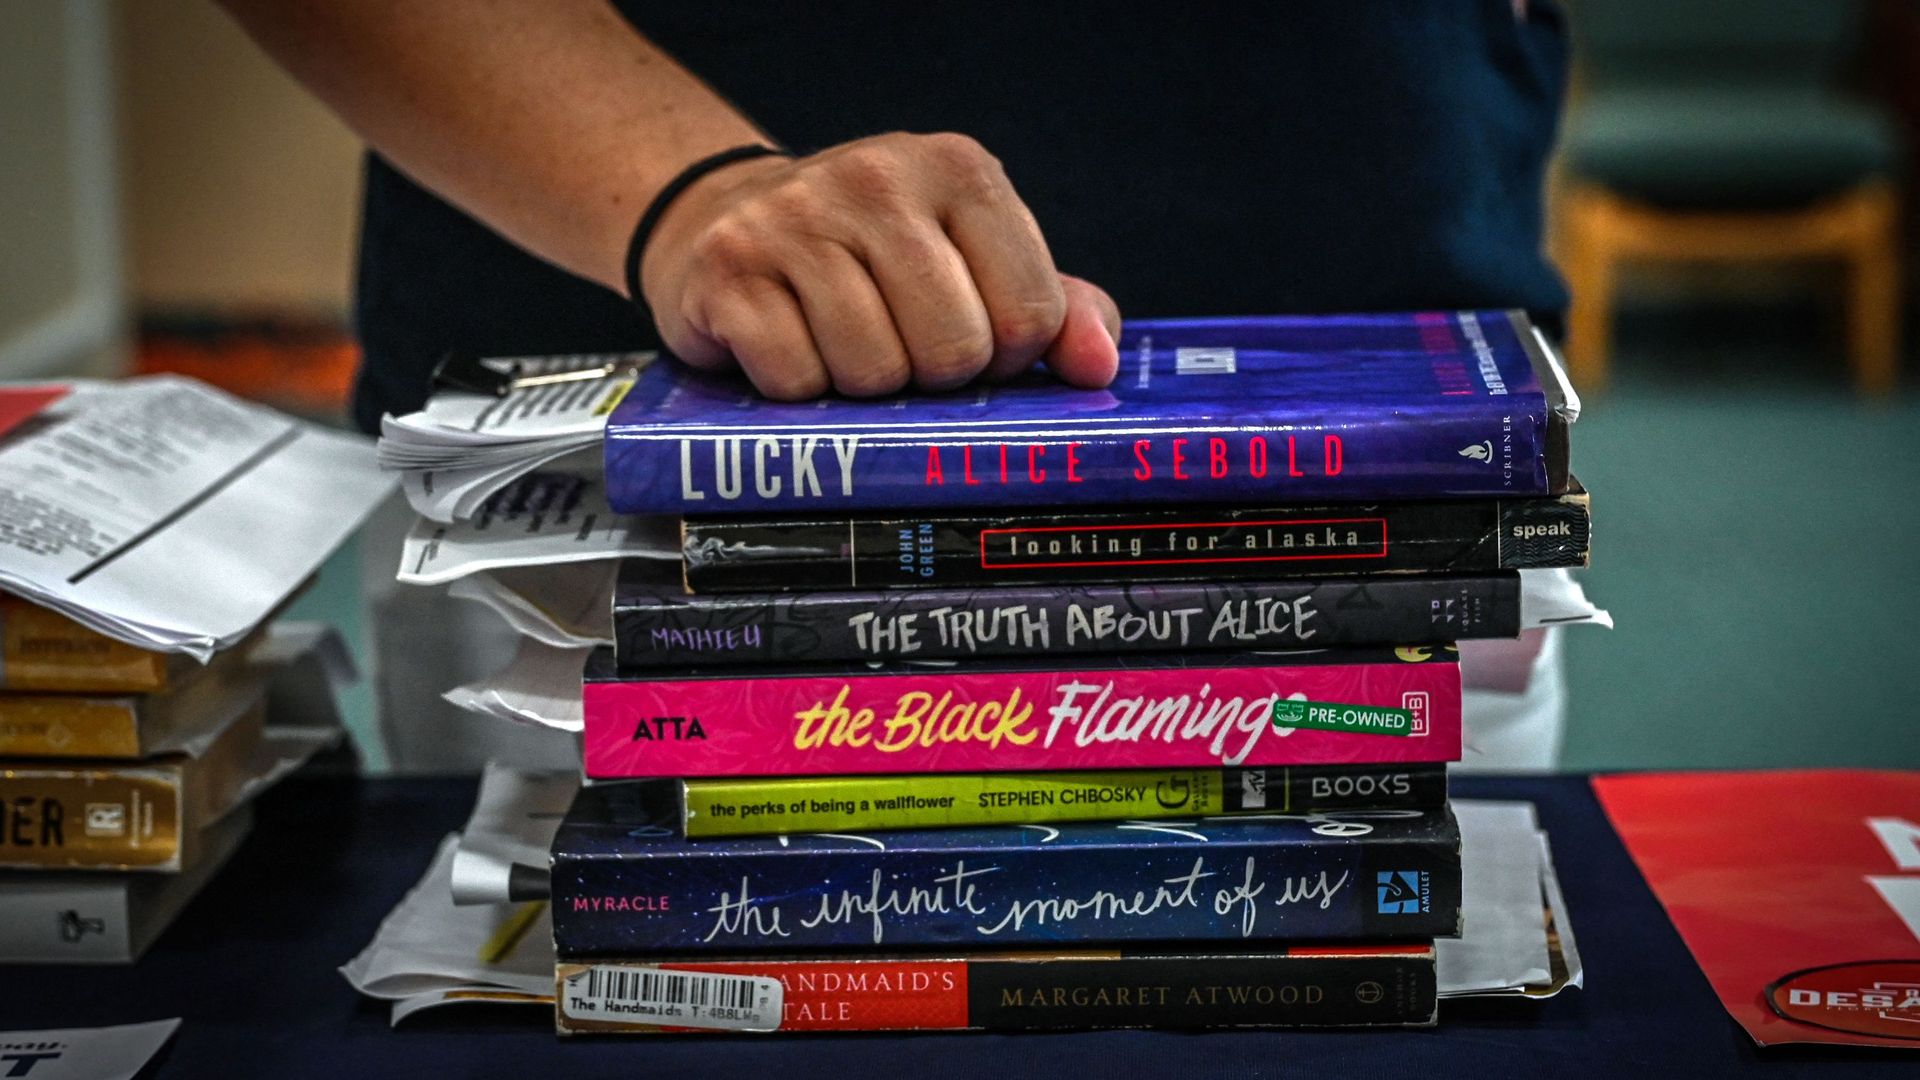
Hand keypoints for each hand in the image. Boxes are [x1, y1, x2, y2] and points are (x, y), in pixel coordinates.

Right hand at [638, 132, 1121, 399]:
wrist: (726, 222)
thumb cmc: (871, 259)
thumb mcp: (973, 263)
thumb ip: (1055, 311)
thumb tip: (1098, 367)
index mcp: (959, 170)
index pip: (1030, 313)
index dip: (1005, 358)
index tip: (972, 343)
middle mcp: (878, 177)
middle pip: (954, 349)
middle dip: (932, 376)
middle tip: (901, 347)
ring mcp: (797, 217)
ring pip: (874, 371)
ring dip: (863, 386)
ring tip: (842, 342)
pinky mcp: (731, 269)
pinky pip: (798, 379)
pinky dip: (799, 389)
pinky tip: (790, 343)